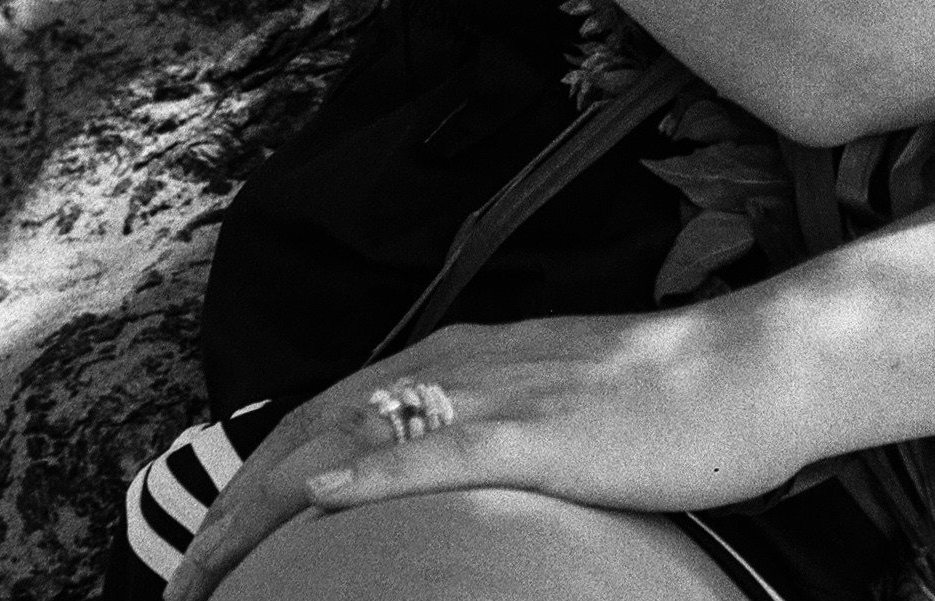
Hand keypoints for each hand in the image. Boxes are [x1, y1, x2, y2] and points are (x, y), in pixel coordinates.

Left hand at [165, 303, 804, 599]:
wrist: (752, 368)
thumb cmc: (670, 402)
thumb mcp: (560, 413)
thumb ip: (494, 433)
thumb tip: (440, 480)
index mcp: (468, 357)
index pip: (332, 414)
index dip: (259, 477)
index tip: (210, 546)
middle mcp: (466, 362)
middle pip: (319, 427)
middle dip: (237, 505)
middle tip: (182, 578)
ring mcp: (502, 394)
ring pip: (358, 440)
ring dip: (272, 504)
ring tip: (210, 564)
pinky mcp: (544, 433)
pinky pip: (443, 451)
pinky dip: (375, 473)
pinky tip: (324, 499)